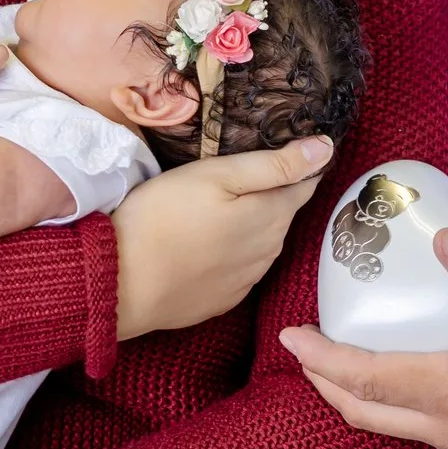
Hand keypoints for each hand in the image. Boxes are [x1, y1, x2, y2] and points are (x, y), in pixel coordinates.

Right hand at [109, 135, 333, 338]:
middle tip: (245, 174)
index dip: (302, 164)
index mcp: (272, 216)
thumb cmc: (164, 216)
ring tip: (223, 208)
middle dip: (275, 194)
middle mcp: (269, 252)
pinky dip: (232, 254)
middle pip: (283, 213)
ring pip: (263, 243)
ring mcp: (247, 280)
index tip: (290, 149)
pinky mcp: (223, 299)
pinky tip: (207, 244)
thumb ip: (275, 165)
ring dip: (253, 225)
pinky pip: (241, 269)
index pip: (306, 183)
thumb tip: (326, 149)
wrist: (121, 282)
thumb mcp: (217, 176)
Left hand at [280, 228, 447, 448]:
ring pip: (389, 425)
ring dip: (355, 396)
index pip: (369, 379)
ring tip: (339, 359)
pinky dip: (390, 404)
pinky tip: (400, 376)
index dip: (324, 358)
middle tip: (302, 348)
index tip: (291, 335)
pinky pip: (417, 430)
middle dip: (324, 381)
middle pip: (364, 412)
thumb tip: (441, 238)